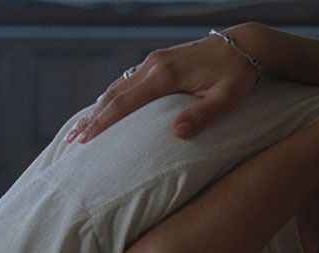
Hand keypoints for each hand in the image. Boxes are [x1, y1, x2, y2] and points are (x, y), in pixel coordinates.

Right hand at [66, 27, 260, 142]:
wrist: (245, 45)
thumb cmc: (238, 75)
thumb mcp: (226, 100)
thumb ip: (202, 115)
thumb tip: (176, 132)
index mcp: (165, 75)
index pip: (125, 102)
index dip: (102, 123)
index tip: (85, 141)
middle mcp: (153, 65)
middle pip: (113, 94)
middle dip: (92, 119)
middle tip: (73, 141)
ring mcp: (154, 61)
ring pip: (118, 86)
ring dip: (98, 108)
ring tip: (81, 129)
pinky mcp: (159, 61)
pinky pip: (128, 81)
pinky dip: (112, 97)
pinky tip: (105, 110)